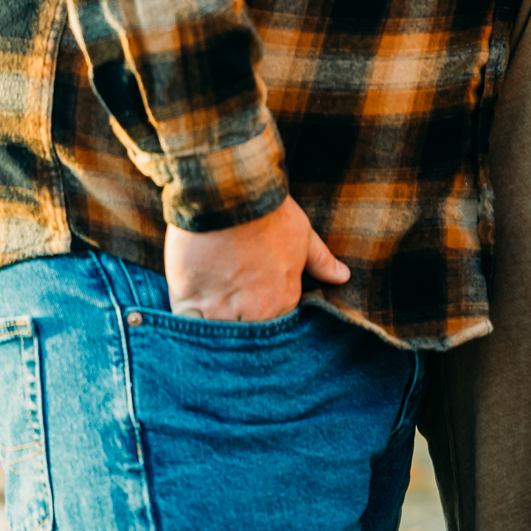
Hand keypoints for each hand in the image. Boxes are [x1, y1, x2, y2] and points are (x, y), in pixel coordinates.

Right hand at [165, 195, 348, 321]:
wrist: (229, 194)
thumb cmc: (268, 212)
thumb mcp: (302, 234)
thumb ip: (320, 261)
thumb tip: (342, 276)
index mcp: (283, 300)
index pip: (278, 326)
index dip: (268, 318)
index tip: (257, 308)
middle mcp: (254, 313)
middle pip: (247, 337)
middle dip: (241, 330)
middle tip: (232, 312)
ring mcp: (220, 310)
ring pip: (218, 336)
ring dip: (215, 330)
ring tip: (210, 314)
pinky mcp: (189, 301)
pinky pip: (188, 326)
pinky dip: (189, 322)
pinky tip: (189, 313)